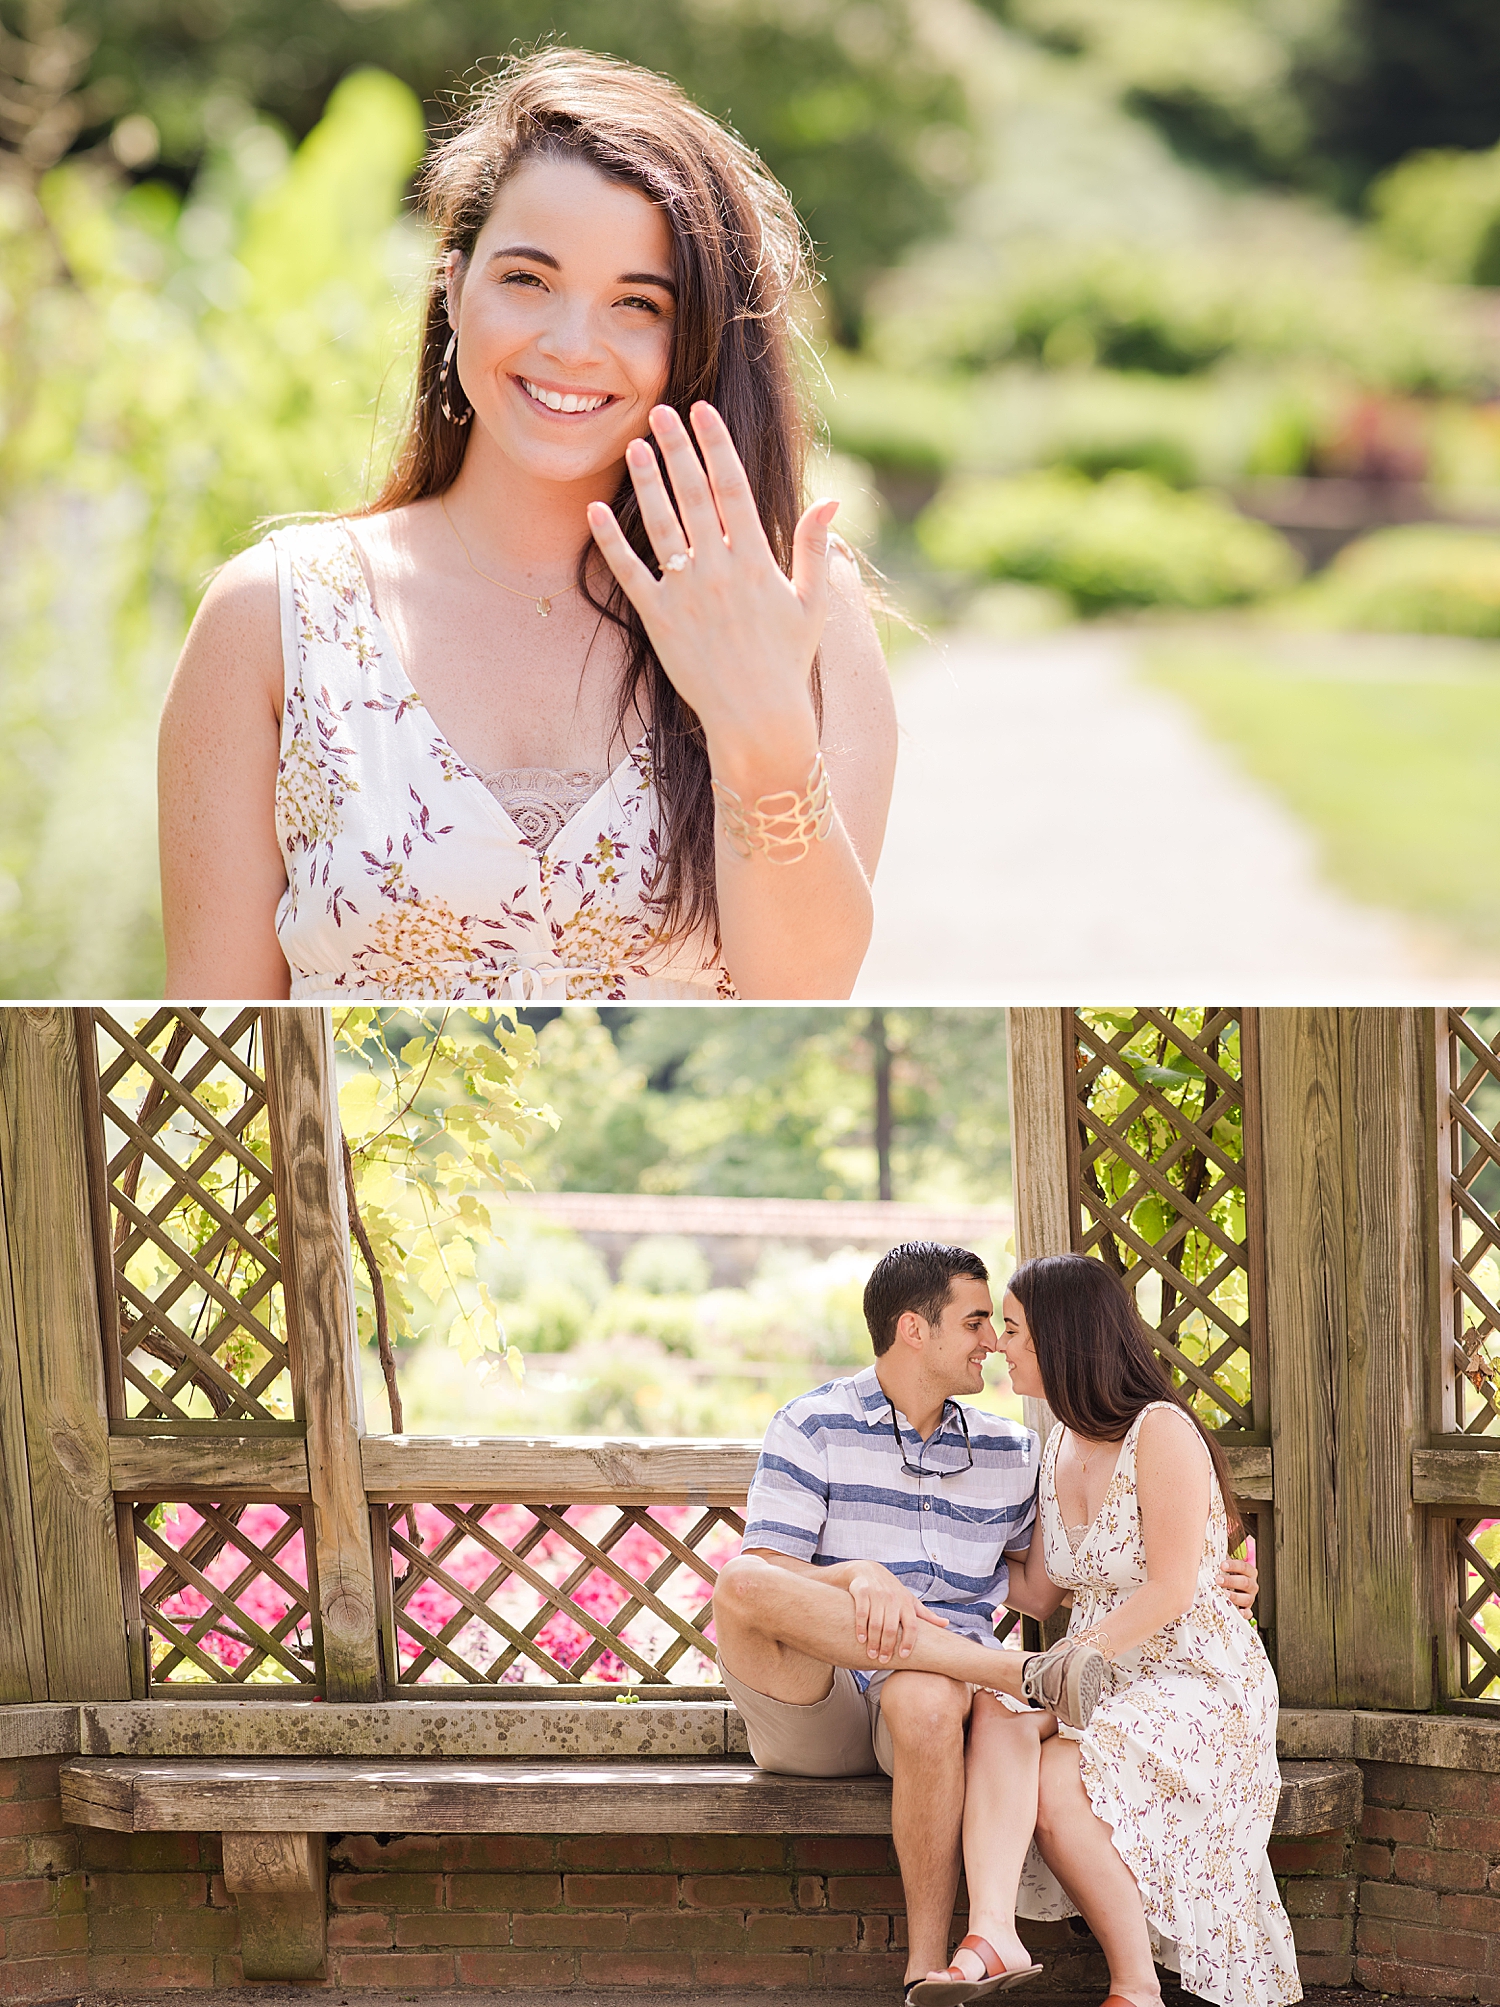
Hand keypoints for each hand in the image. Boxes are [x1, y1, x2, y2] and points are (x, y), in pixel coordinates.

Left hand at [586, 402, 838, 787]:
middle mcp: (719, 569)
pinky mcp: (659, 619)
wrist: (757, 717)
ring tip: (634, 446)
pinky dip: (611, 542)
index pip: (733, 488)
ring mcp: (686, 593)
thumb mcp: (812, 603)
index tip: (702, 412)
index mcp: (756, 560)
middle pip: (693, 495)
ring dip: (646, 482)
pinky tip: (595, 512)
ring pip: (661, 525)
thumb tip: (832, 500)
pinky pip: (630, 573)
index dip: (716, 446)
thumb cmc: (787, 661)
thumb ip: (816, 548)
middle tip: (659, 412)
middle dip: (676, 449)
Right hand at [847, 1562, 948, 1664]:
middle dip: (887, 1647)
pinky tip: (861, 1639)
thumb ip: (926, 1614)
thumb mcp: (910, 1600)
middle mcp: (892, 1598)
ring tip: (872, 1654)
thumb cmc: (892, 1590)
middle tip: (883, 1660)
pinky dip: (861, 1627)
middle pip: (891, 1628)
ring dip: (873, 1641)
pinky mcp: (862, 1591)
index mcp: (906, 1603)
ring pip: (875, 1623)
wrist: (868, 1570)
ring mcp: (877, 1594)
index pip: (911, 1626)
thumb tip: (946, 1624)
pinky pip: (861, 1613)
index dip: (908, 1642)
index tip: (904, 1656)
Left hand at [1219, 1552, 1258, 1610]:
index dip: (1233, 1565)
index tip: (1222, 1565)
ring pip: (1247, 1598)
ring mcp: (1250, 1598)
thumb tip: (1205, 1553)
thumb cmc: (1225, 1575)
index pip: (1244, 1567)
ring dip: (1235, 1596)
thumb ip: (1220, 1562)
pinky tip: (1239, 1612)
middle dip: (1231, 1581)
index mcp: (1249, 1572)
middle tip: (1218, 1580)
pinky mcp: (1247, 1609)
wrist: (1230, 1587)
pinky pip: (1249, 1613)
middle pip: (1245, 1582)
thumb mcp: (1225, 1567)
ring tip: (1224, 1594)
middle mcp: (1252, 1585)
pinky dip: (1245, 1613)